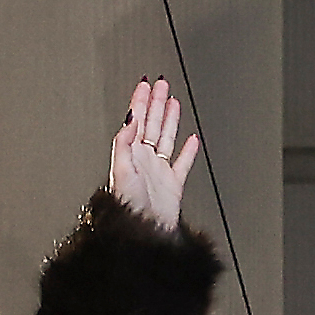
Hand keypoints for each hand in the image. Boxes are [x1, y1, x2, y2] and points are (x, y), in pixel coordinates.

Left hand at [106, 76, 198, 233]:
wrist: (144, 231)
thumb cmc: (128, 206)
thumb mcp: (120, 170)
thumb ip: (124, 142)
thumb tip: (130, 118)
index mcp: (131, 154)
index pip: (136, 121)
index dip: (140, 101)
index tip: (144, 83)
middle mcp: (144, 160)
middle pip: (152, 124)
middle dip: (156, 103)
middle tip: (161, 83)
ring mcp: (159, 170)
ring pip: (166, 138)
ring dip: (170, 119)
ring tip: (173, 101)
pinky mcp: (173, 183)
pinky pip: (183, 162)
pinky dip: (189, 150)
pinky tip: (193, 139)